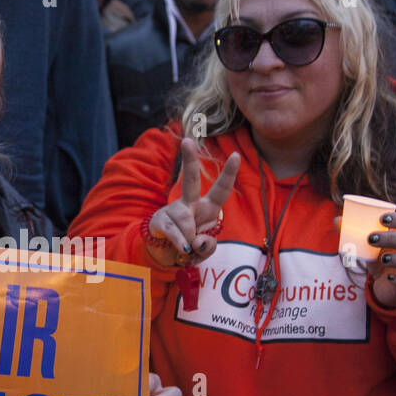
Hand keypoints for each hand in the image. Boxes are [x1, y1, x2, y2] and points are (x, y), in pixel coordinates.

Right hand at [146, 137, 240, 266]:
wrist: (166, 254)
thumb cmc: (191, 246)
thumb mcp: (206, 250)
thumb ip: (207, 246)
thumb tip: (195, 242)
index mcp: (208, 208)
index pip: (221, 189)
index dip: (229, 174)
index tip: (236, 155)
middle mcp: (191, 204)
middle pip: (190, 181)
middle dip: (189, 161)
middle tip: (186, 141)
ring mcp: (174, 211)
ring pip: (186, 222)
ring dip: (190, 243)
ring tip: (188, 249)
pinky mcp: (159, 221)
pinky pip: (176, 235)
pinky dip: (181, 246)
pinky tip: (180, 250)